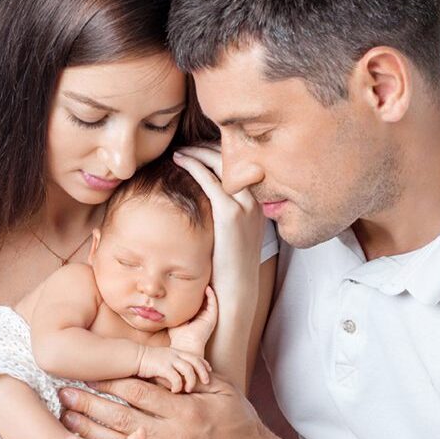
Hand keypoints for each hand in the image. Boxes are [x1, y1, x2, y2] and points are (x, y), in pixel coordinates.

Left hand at [59, 375, 273, 438]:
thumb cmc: (240, 425)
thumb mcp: (224, 390)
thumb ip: (192, 376)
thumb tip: (164, 362)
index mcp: (185, 412)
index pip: (138, 392)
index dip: (111, 381)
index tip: (90, 371)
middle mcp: (172, 438)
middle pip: (120, 419)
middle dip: (89, 405)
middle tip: (64, 393)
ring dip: (90, 432)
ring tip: (66, 419)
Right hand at [137, 345, 210, 392]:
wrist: (131, 357)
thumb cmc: (146, 363)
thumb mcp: (163, 362)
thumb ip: (172, 368)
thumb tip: (181, 381)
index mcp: (176, 352)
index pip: (195, 356)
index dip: (204, 364)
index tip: (209, 371)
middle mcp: (175, 354)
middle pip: (195, 361)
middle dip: (203, 372)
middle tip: (206, 382)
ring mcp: (169, 360)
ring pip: (188, 369)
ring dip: (191, 380)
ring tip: (189, 390)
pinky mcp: (162, 367)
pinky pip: (175, 377)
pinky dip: (178, 385)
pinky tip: (175, 391)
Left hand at [167, 286, 217, 355]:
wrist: (184, 346)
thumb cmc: (177, 336)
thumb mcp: (173, 319)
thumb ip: (171, 312)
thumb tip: (162, 303)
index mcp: (194, 317)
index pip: (195, 302)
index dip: (193, 293)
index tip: (188, 283)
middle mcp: (203, 316)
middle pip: (203, 300)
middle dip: (201, 290)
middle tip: (198, 278)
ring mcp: (208, 317)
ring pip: (210, 300)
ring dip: (208, 290)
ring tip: (204, 280)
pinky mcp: (212, 318)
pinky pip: (214, 304)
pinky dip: (212, 295)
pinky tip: (207, 288)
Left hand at [173, 147, 264, 322]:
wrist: (236, 292)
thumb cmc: (228, 268)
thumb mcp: (233, 236)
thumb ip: (227, 215)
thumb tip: (208, 201)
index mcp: (259, 204)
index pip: (243, 165)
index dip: (221, 152)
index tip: (200, 149)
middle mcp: (257, 200)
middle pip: (234, 159)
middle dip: (209, 147)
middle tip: (187, 146)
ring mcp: (246, 206)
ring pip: (222, 164)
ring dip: (199, 151)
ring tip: (181, 150)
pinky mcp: (230, 214)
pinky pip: (210, 179)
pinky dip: (194, 164)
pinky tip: (179, 160)